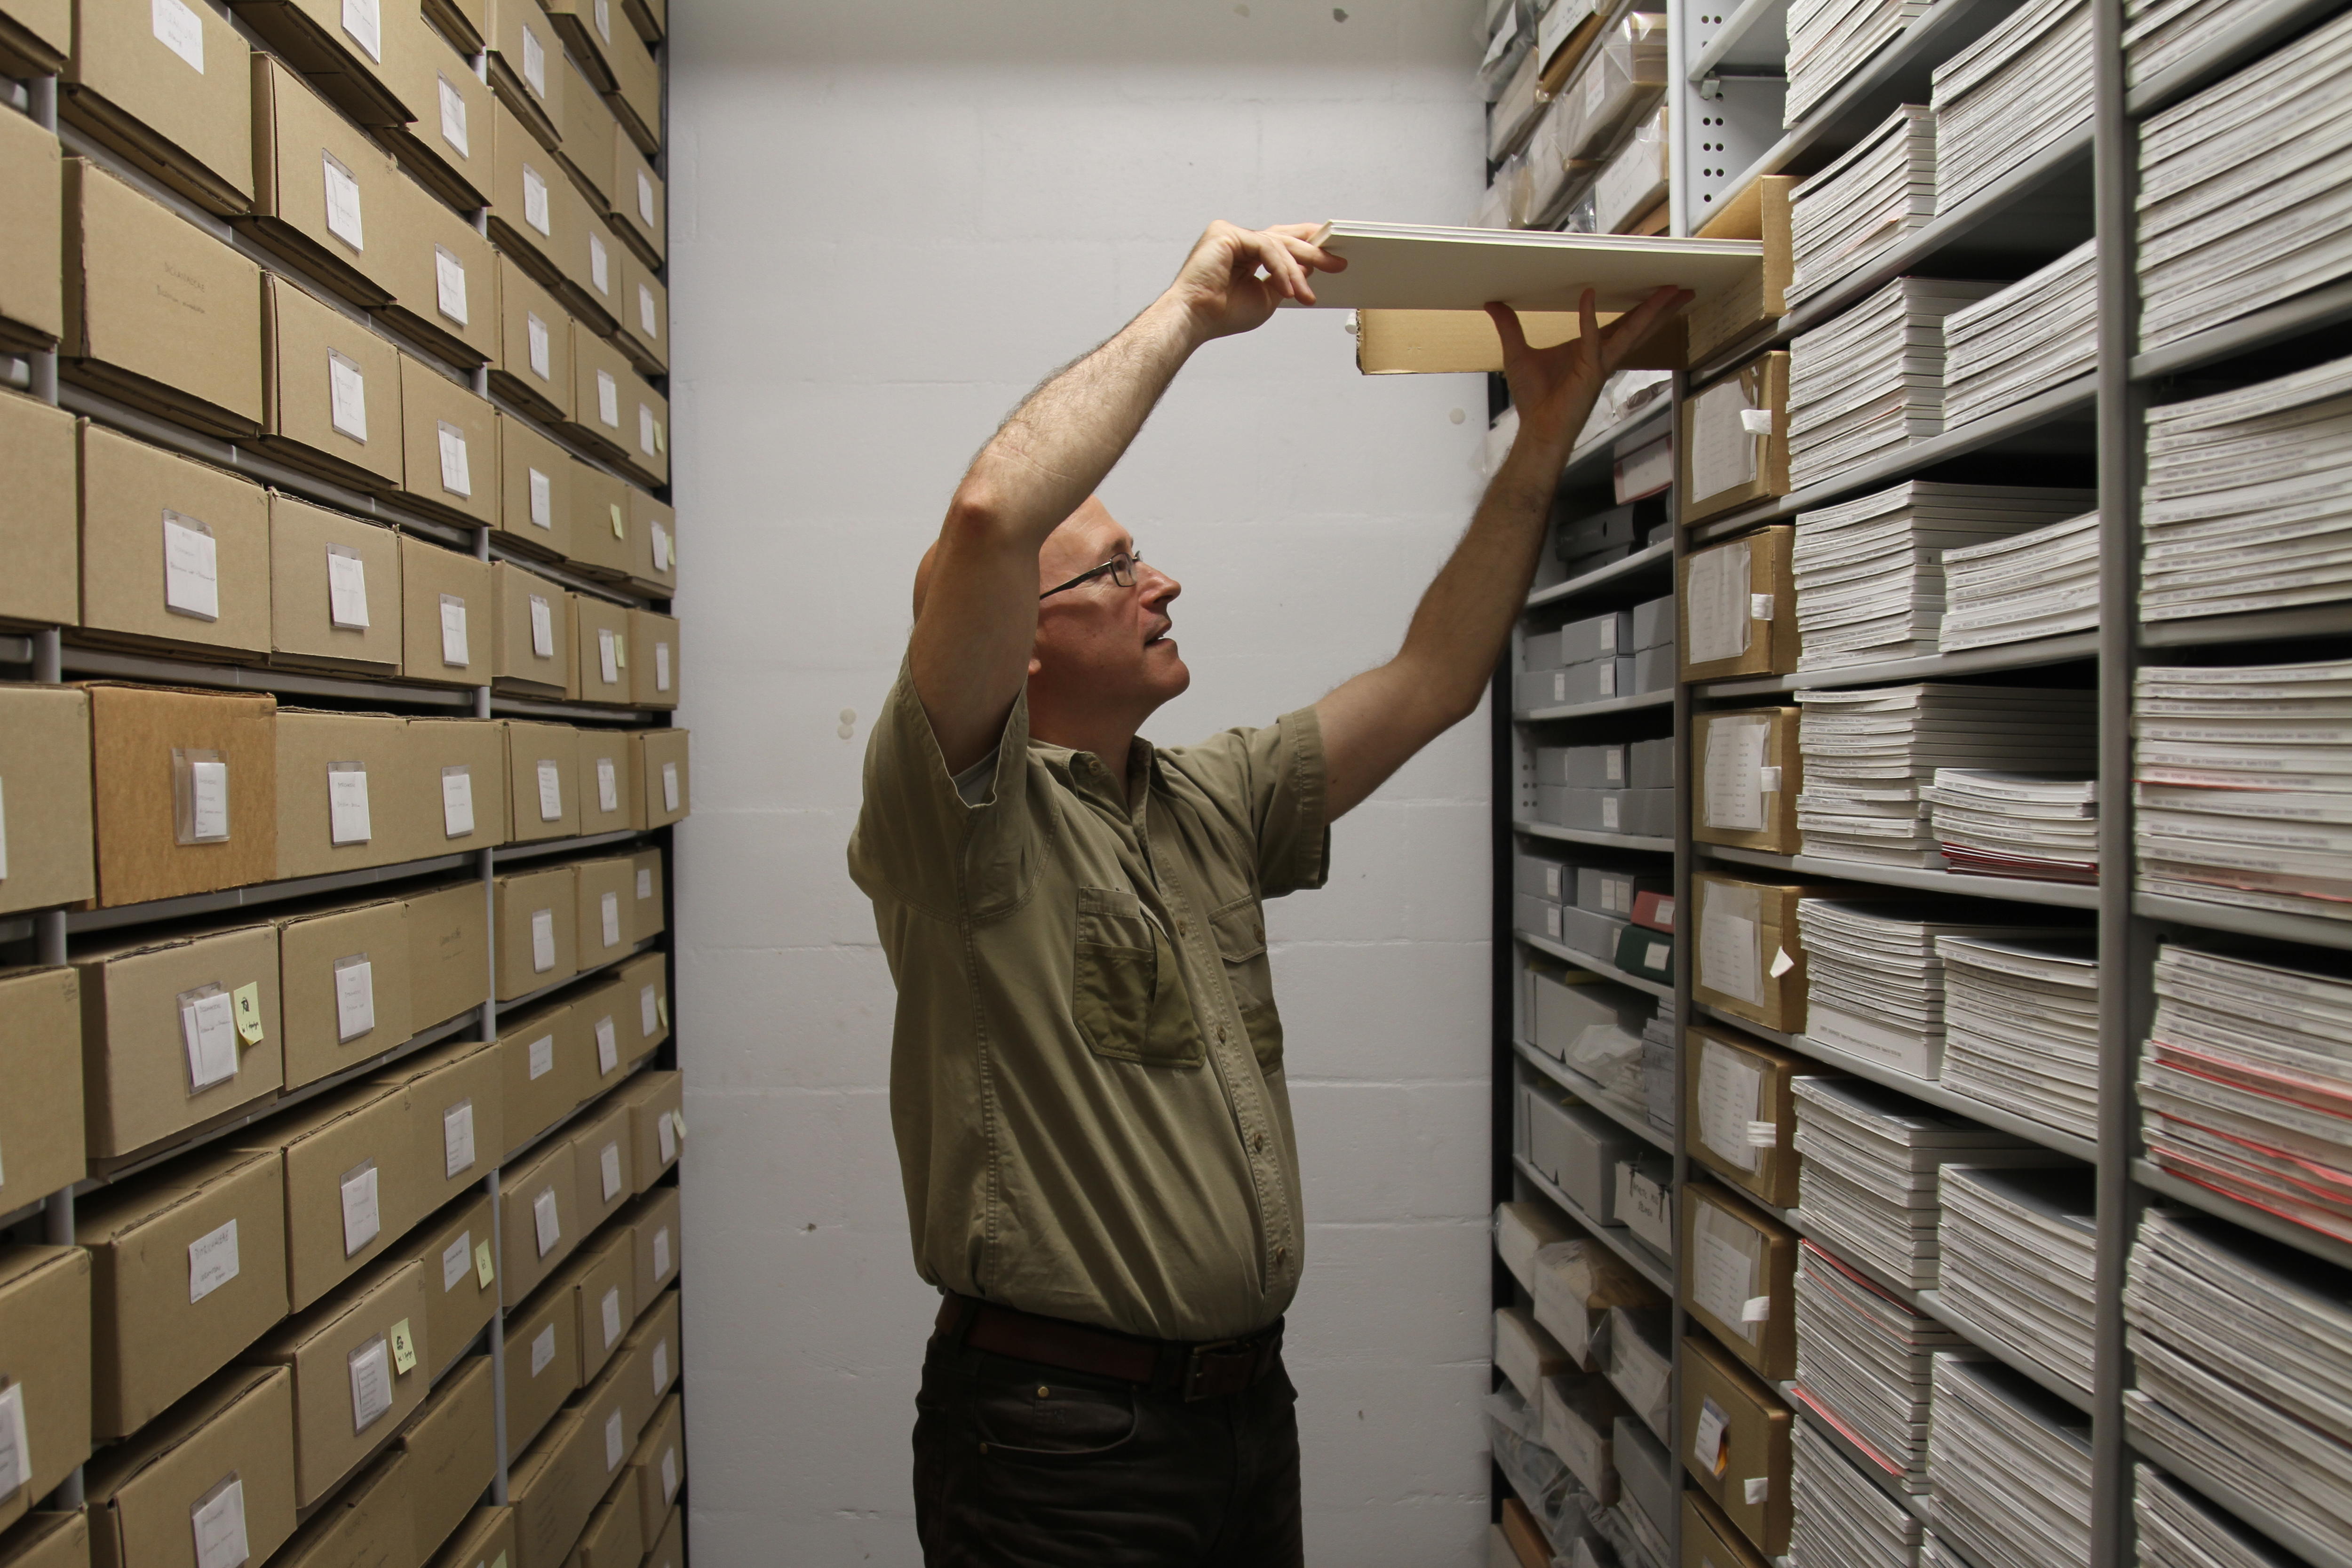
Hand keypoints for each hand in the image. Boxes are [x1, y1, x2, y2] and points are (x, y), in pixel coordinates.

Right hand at [1164, 221, 1347, 340]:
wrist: (1197, 318)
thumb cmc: (1224, 313)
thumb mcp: (1267, 298)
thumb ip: (1286, 280)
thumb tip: (1309, 267)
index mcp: (1246, 253)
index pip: (1281, 243)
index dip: (1307, 247)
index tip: (1333, 256)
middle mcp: (1238, 240)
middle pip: (1283, 239)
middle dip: (1313, 252)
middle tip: (1337, 264)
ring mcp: (1231, 233)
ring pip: (1276, 244)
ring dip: (1296, 271)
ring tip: (1305, 294)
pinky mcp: (1225, 233)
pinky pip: (1264, 246)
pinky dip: (1279, 268)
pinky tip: (1287, 288)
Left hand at [1485, 285, 1691, 454]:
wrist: (1536, 429)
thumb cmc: (1534, 399)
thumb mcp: (1517, 352)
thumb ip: (1509, 327)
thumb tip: (1494, 305)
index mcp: (1591, 351)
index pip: (1620, 324)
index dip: (1638, 309)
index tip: (1654, 291)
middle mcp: (1602, 356)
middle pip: (1637, 325)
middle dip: (1660, 307)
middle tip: (1680, 287)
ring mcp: (1599, 364)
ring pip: (1629, 330)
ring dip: (1650, 311)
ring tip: (1671, 292)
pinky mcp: (1588, 371)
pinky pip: (1590, 339)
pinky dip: (1588, 317)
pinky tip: (1588, 295)